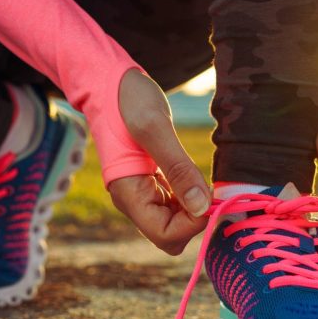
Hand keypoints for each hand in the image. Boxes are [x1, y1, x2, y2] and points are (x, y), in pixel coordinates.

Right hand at [107, 70, 211, 254]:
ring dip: (195, 207)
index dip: (192, 224)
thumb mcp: (155, 127)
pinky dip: (190, 195)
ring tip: (203, 177)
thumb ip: (178, 167)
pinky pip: (174, 204)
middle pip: (171, 235)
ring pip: (175, 222)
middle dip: (195, 218)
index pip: (165, 236)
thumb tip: (202, 208)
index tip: (208, 195)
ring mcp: (141, 193)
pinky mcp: (151, 182)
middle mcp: (133, 200)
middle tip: (209, 186)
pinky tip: (195, 174)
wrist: (108, 82)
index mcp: (129, 194)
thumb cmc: (127, 100)